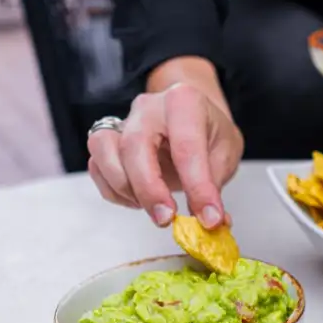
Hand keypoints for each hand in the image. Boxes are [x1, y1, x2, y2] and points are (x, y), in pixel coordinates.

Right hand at [86, 82, 243, 228]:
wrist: (193, 118)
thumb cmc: (209, 132)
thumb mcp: (226, 153)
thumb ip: (213, 186)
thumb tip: (209, 221)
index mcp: (184, 102)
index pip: (187, 147)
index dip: (197, 188)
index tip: (209, 219)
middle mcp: (149, 107)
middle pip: (134, 146)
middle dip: (149, 190)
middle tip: (167, 219)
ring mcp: (124, 121)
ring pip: (104, 150)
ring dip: (125, 188)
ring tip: (153, 206)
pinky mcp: (108, 139)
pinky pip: (97, 166)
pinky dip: (114, 190)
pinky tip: (138, 200)